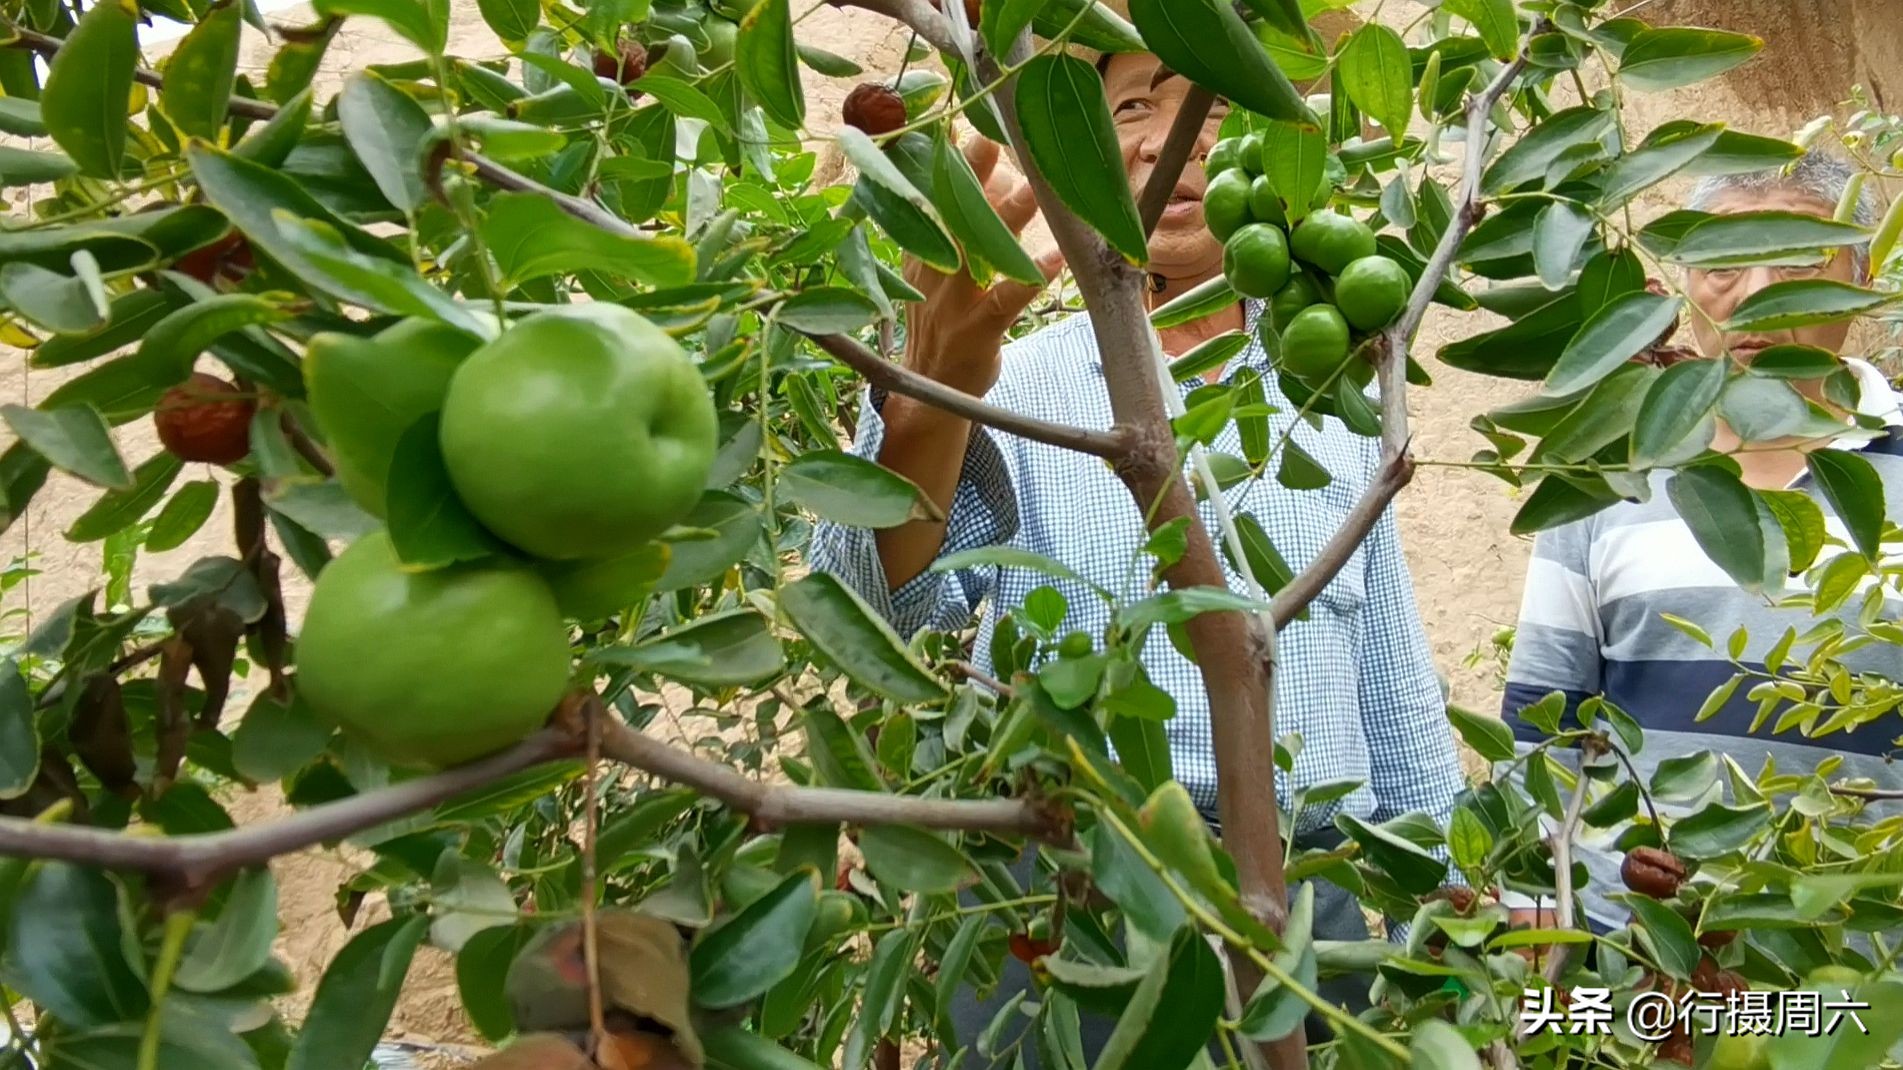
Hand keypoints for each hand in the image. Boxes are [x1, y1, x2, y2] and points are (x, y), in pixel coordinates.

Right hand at [899, 134, 1065, 399]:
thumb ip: (957, 224)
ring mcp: (955, 299)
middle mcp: (934, 267)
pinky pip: (1008, 298)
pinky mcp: (978, 329)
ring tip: (1040, 185)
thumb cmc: (940, 321)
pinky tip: (1056, 258)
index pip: (929, 193)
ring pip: (983, 249)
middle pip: (954, 211)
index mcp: (920, 248)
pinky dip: (1033, 275)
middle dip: (975, 172)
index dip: (946, 157)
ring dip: (1012, 215)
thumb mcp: (933, 269)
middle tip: (1000, 133)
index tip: (965, 118)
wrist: (928, 390)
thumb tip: (989, 171)